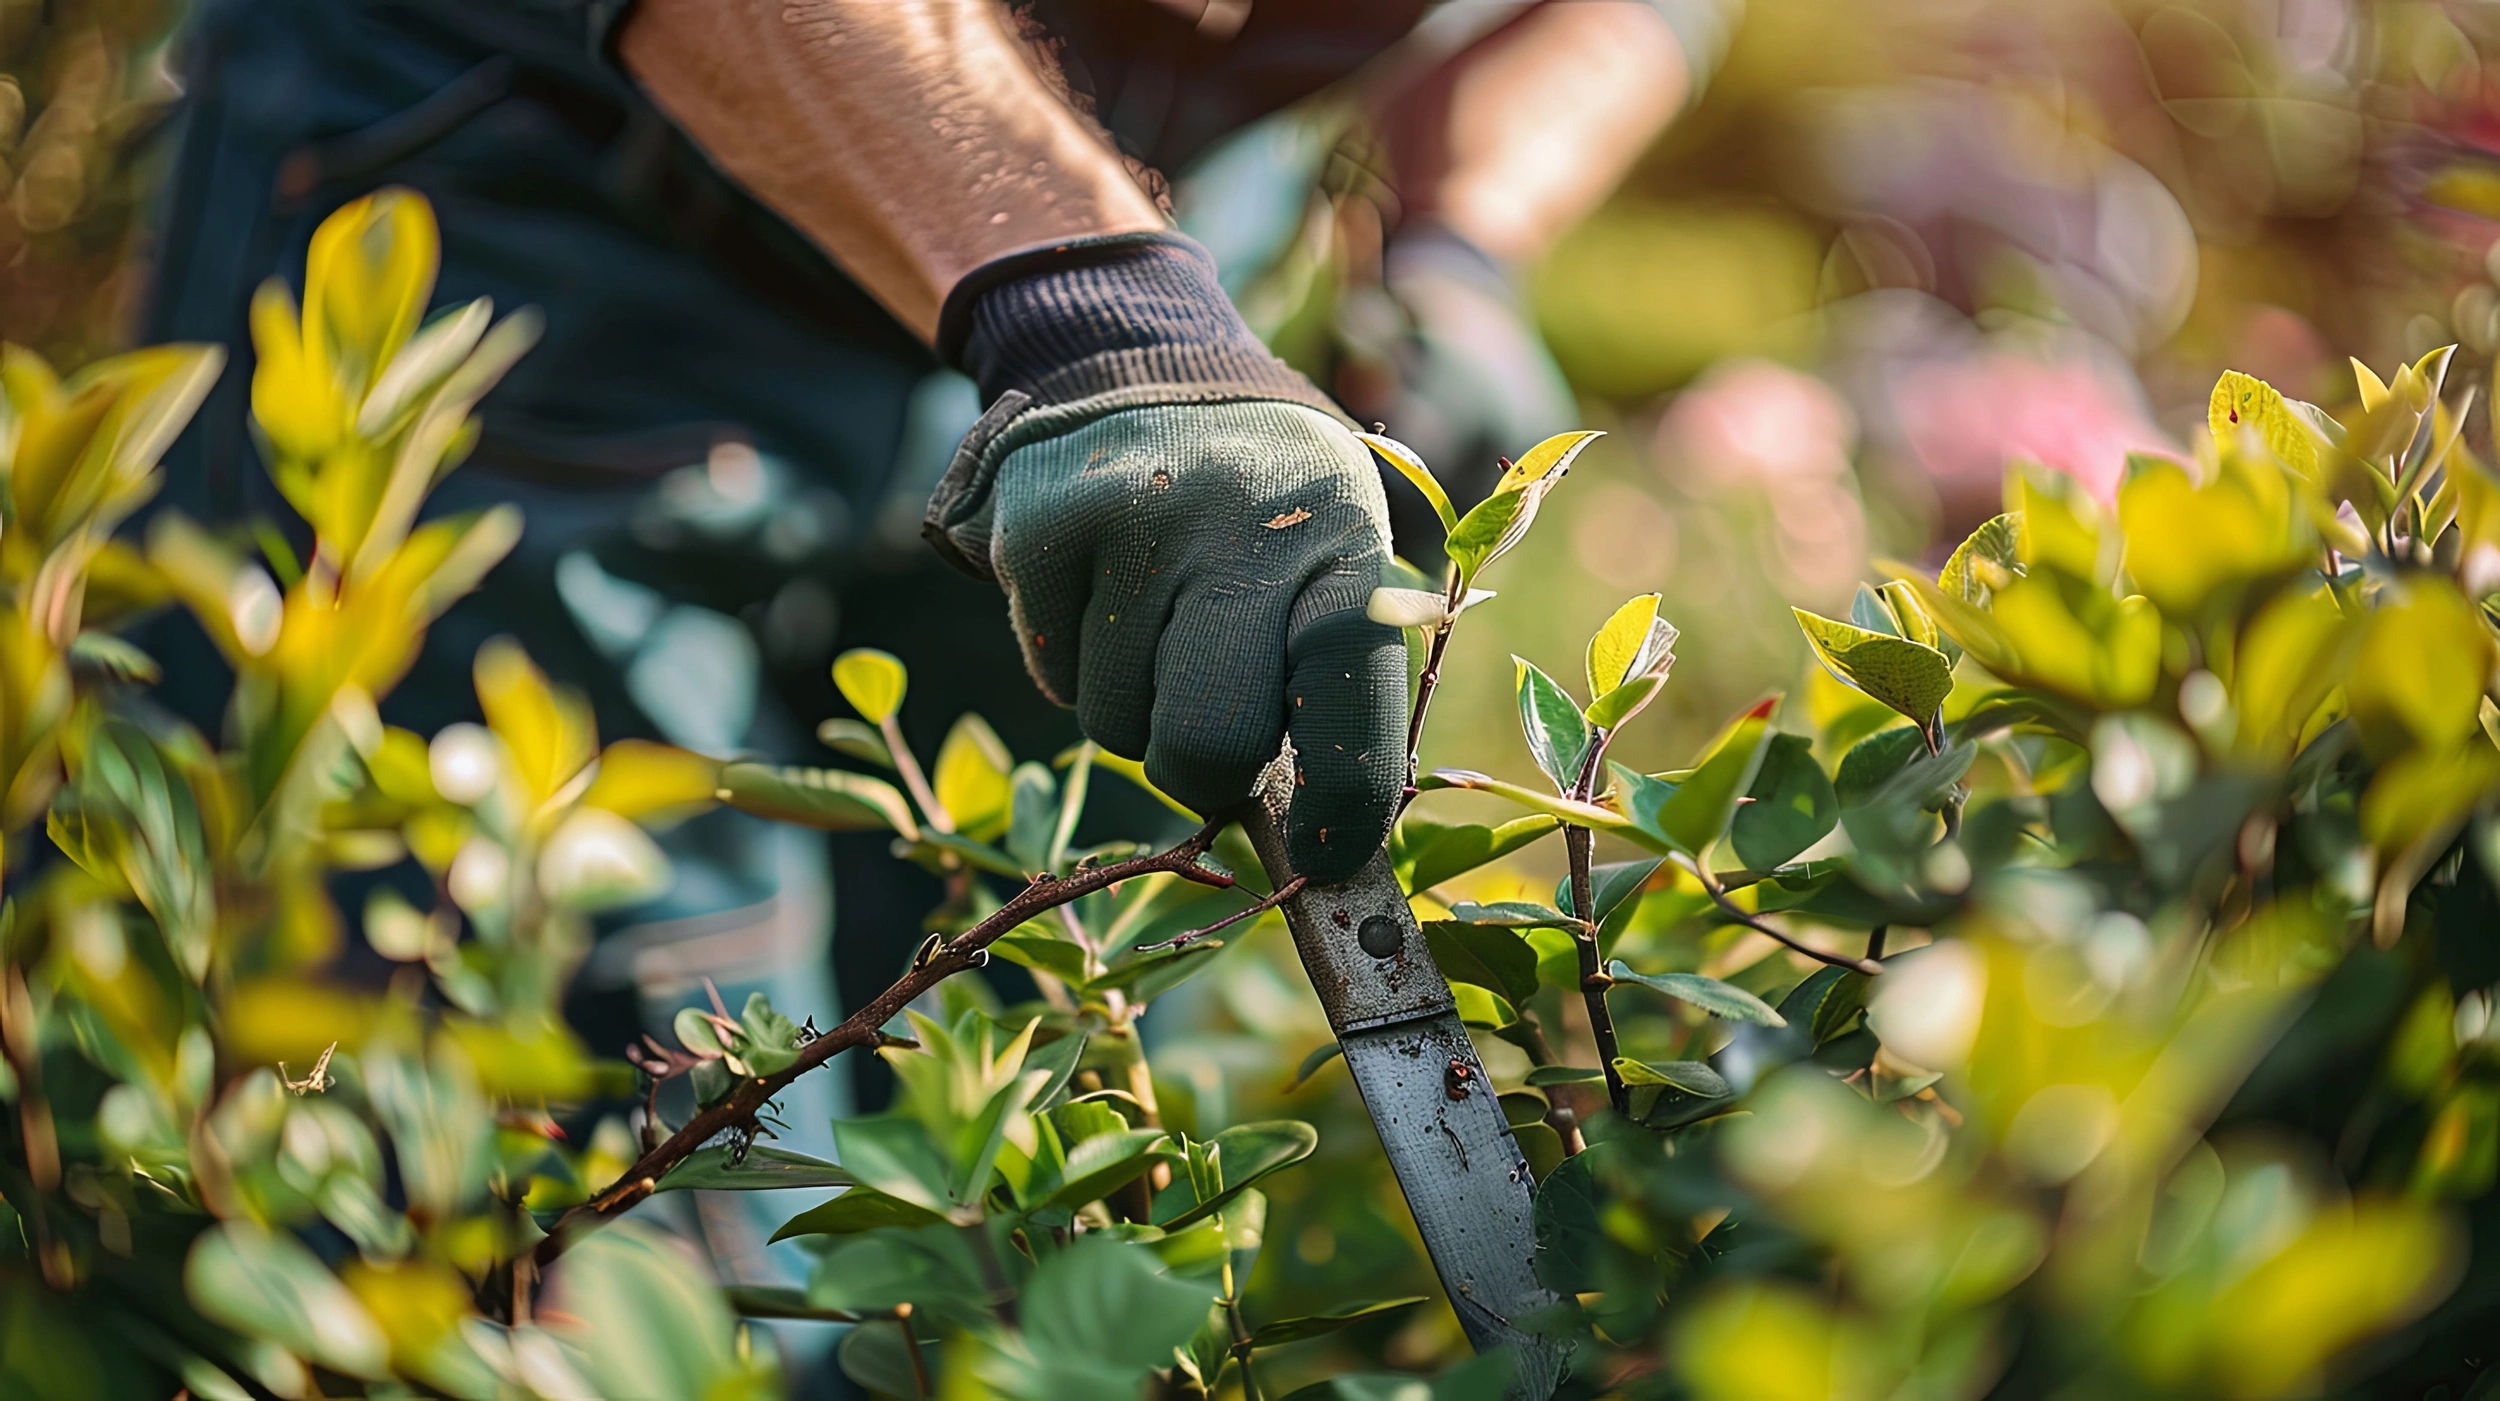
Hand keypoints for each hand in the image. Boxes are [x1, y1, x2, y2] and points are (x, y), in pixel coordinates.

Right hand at [989, 401, 1406, 881]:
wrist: (1141, 367)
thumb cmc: (1265, 508)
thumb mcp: (1330, 551)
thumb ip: (1331, 679)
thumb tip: (1323, 853)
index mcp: (1336, 533)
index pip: (1347, 680)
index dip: (1342, 789)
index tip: (1326, 849)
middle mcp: (1235, 521)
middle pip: (1210, 741)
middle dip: (1209, 773)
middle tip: (1215, 736)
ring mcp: (1128, 522)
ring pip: (1118, 728)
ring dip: (1138, 712)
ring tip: (1159, 622)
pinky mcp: (1039, 531)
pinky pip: (1056, 683)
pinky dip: (1079, 669)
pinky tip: (1103, 595)